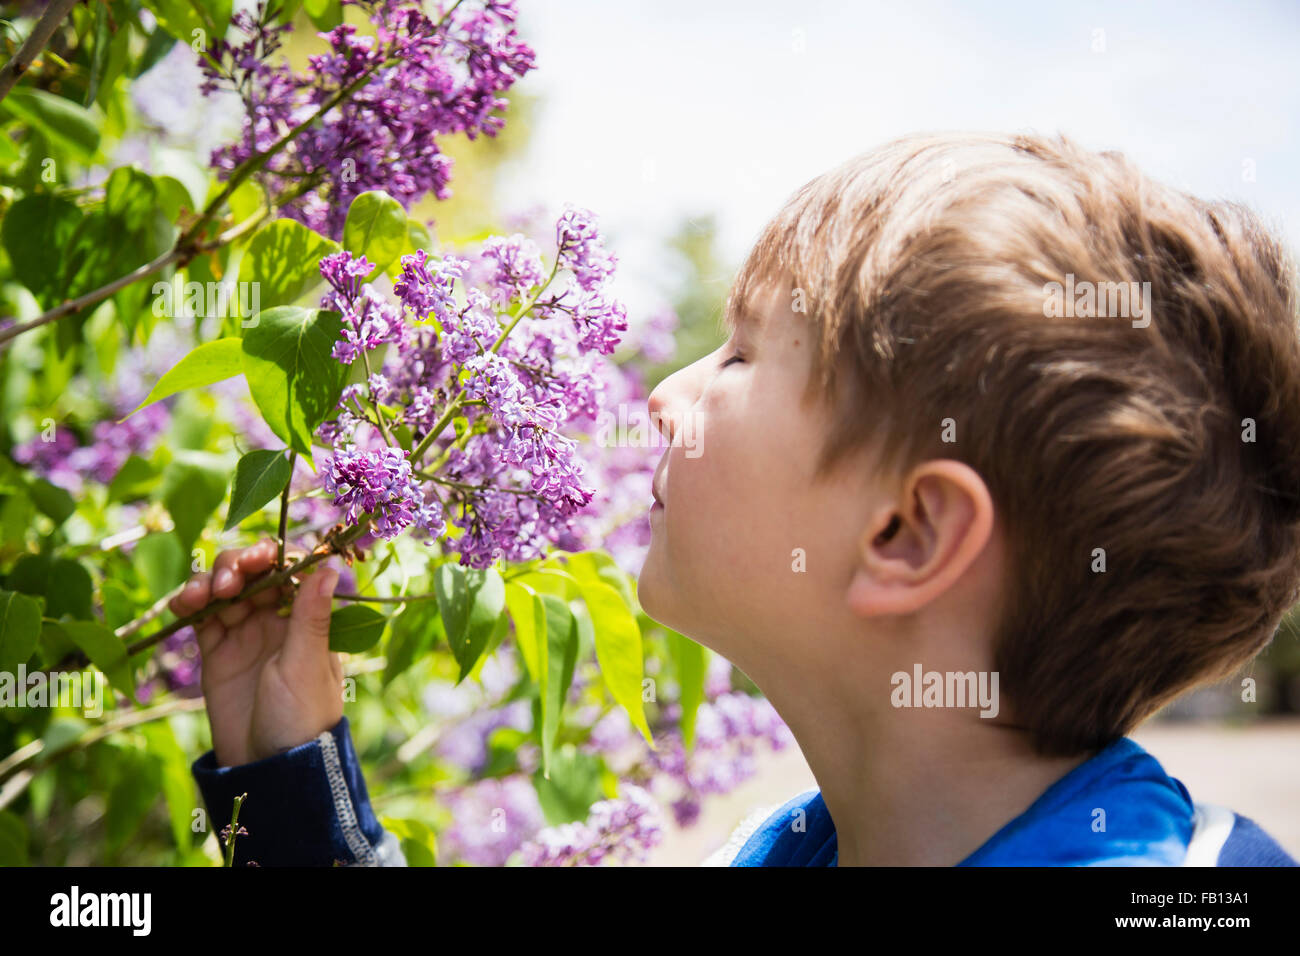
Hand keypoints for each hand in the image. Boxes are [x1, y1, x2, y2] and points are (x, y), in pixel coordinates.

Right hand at [169, 538, 342, 767]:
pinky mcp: (217, 652)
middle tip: (228, 582)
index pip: (290, 570)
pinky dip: (190, 603)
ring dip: (210, 581)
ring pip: (224, 589)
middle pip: (254, 573)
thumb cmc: (300, 717)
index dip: (272, 557)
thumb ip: (310, 615)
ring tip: (202, 595)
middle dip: (237, 566)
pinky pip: (201, 616)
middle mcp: (277, 619)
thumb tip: (330, 565)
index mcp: (308, 618)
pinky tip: (183, 603)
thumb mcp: (306, 664)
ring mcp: (245, 633)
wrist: (268, 768)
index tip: (258, 559)